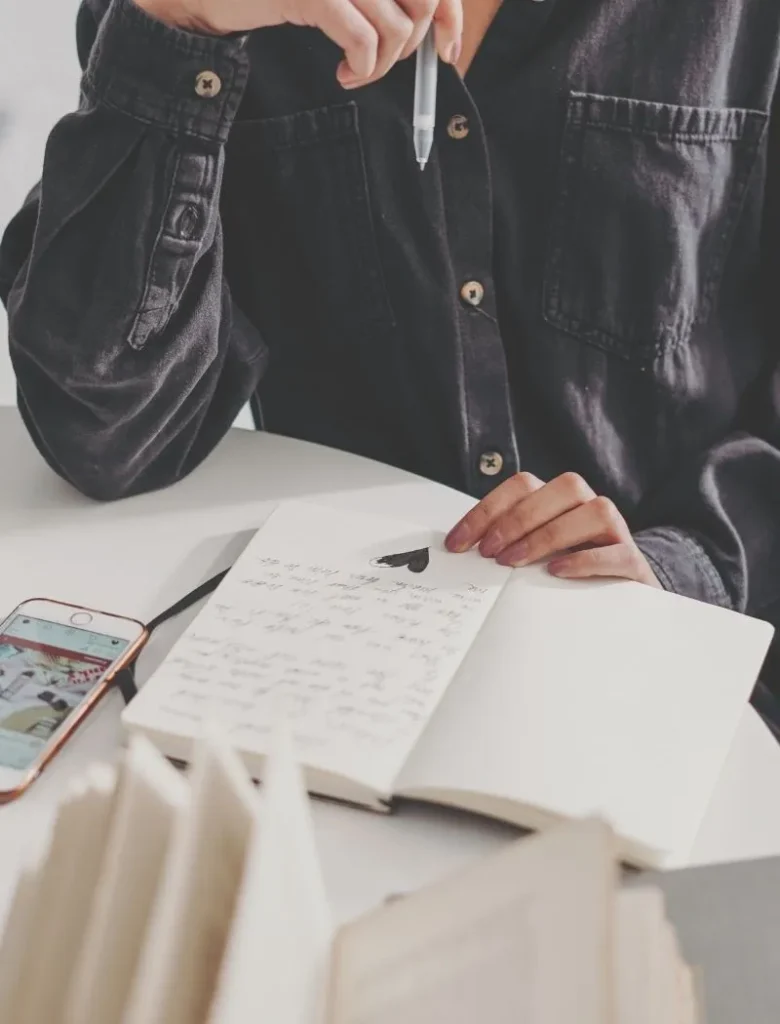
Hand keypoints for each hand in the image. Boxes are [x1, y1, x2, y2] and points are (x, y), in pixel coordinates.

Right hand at [136, 0, 461, 86]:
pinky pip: (362, 41)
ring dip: (381, 65)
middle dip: (410, 45)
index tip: (447, 51)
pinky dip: (361, 69)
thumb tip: (436, 30)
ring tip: (356, 71)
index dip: (449, 15)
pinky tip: (343, 75)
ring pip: (397, 27)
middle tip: (380, 61)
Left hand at [445, 471, 660, 586]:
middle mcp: (587, 504)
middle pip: (560, 489)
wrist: (619, 590)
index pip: (521, 486)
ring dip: (547, 535)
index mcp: (557, 496)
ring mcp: (615, 529)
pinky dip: (585, 560)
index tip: (457, 543)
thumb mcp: (531, 550)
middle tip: (489, 552)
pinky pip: (615, 551)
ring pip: (593, 511)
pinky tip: (557, 571)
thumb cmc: (566, 566)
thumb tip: (461, 549)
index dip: (485, 512)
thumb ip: (504, 542)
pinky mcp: (632, 559)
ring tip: (515, 562)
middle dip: (517, 520)